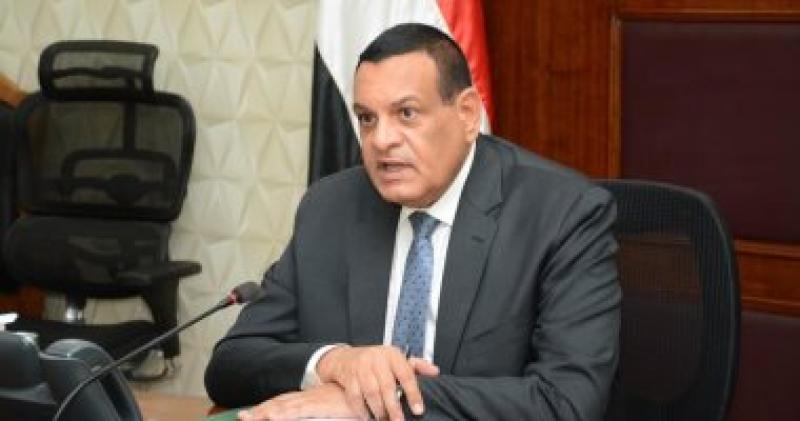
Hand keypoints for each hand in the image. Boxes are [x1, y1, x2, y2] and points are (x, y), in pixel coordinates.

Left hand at [238, 383, 357, 419]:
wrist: (370, 392)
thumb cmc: (354, 403)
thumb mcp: (333, 410)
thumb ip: (320, 414)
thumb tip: (311, 416)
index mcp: (310, 399)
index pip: (283, 403)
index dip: (266, 408)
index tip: (250, 415)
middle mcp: (308, 398)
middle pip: (279, 403)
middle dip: (260, 411)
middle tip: (242, 417)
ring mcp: (313, 401)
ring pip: (284, 406)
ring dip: (266, 412)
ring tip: (249, 417)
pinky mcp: (319, 405)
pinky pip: (298, 410)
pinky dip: (285, 413)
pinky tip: (273, 416)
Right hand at [317, 345, 439, 420]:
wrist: (345, 357)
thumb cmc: (376, 360)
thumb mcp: (396, 358)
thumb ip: (416, 366)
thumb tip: (435, 371)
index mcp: (392, 355)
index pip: (406, 374)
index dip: (413, 393)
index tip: (418, 410)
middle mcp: (376, 360)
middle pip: (387, 387)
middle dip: (394, 407)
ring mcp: (361, 368)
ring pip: (371, 393)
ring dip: (378, 410)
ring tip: (384, 420)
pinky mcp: (348, 377)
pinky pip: (355, 397)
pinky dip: (361, 410)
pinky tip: (367, 417)